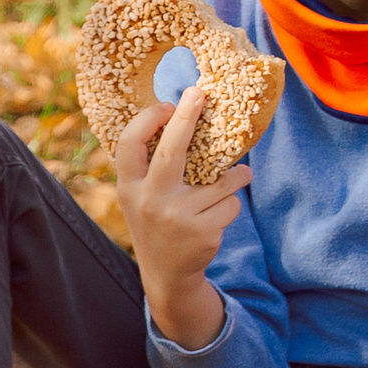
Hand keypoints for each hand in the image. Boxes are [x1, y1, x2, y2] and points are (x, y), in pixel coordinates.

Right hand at [116, 86, 252, 347]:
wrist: (167, 274)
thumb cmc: (156, 220)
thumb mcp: (140, 195)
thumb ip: (150, 166)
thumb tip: (181, 115)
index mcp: (130, 187)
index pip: (130, 144)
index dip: (147, 119)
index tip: (167, 103)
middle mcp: (150, 201)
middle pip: (172, 151)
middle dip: (187, 118)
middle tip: (200, 94)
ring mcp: (177, 218)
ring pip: (220, 180)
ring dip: (236, 175)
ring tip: (238, 175)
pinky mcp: (203, 232)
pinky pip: (231, 203)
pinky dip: (232, 204)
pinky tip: (219, 215)